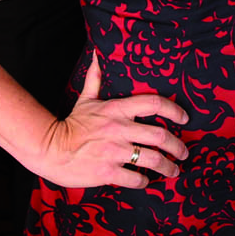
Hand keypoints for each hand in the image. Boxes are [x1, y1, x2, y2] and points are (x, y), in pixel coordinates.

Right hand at [33, 54, 189, 187]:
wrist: (49, 148)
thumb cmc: (70, 124)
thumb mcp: (85, 99)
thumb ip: (96, 78)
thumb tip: (98, 53)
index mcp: (116, 110)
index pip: (153, 103)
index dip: (174, 110)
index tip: (185, 118)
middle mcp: (119, 129)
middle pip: (160, 136)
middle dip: (178, 147)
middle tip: (184, 153)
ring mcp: (114, 152)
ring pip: (152, 160)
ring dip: (168, 167)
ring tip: (174, 171)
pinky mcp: (107, 172)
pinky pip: (135, 178)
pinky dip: (144, 182)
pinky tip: (146, 181)